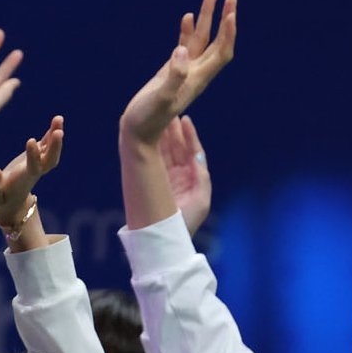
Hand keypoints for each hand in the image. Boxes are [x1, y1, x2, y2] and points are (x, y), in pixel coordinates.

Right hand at [0, 115, 63, 224]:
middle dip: (55, 147)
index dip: (34, 156)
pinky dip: (51, 133)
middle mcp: (34, 171)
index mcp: (23, 180)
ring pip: (50, 150)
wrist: (8, 203)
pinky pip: (46, 145)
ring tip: (59, 118)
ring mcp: (36, 164)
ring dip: (55, 135)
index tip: (30, 140)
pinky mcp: (35, 157)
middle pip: (50, 161)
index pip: (33, 168)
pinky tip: (57, 120)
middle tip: (59, 132)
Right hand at [120, 0, 236, 146]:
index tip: (230, 13)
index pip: (221, 53)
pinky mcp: (171, 71)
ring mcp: (183, 72)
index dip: (228, 33)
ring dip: (207, 19)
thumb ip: (173, 75)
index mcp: (197, 79)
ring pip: (201, 41)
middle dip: (224, 19)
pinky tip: (187, 17)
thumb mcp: (161, 97)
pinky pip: (185, 46)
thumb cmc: (148, 118)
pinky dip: (188, 31)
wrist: (137, 131)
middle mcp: (195, 74)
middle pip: (217, 43)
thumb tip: (181, 50)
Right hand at [158, 115, 211, 235]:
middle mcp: (178, 176)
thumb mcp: (201, 198)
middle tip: (169, 112)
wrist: (167, 240)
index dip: (188, 135)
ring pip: (164, 153)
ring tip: (160, 119)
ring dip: (163, 136)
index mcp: (191, 178)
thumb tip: (196, 155)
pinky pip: (153, 162)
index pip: (191, 152)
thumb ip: (201, 176)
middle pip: (176, 149)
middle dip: (173, 131)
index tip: (184, 119)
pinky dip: (152, 149)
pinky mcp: (152, 184)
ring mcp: (164, 179)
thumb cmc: (188, 223)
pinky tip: (150, 136)